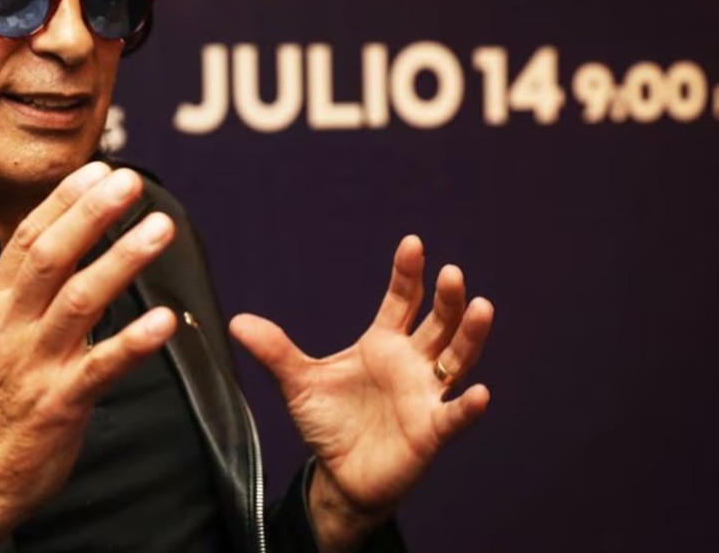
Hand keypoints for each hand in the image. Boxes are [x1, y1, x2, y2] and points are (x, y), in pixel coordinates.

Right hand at [0, 163, 177, 551]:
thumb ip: (24, 287)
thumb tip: (62, 236)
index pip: (28, 238)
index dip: (66, 201)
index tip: (100, 169)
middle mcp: (11, 326)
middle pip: (52, 256)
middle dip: (93, 214)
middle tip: (130, 183)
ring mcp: (35, 364)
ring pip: (80, 300)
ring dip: (123, 260)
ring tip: (159, 230)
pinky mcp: (60, 403)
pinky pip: (102, 366)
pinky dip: (134, 340)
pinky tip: (166, 320)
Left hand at [231, 235, 493, 552]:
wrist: (340, 476)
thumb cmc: (329, 423)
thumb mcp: (298, 383)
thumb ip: (275, 351)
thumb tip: (236, 322)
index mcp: (383, 343)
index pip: (402, 300)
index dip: (408, 273)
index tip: (412, 243)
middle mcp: (412, 363)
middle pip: (438, 323)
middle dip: (447, 298)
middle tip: (452, 272)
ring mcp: (426, 395)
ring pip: (456, 360)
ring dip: (470, 335)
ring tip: (481, 307)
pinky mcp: (431, 431)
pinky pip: (454, 416)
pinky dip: (468, 406)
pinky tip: (480, 393)